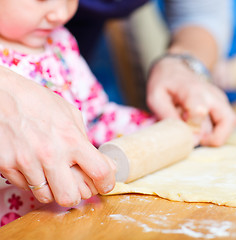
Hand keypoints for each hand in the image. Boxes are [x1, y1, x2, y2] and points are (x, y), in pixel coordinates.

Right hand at [0, 71, 115, 206]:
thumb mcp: (70, 114)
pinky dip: (33, 181)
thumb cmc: (38, 101)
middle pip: (70, 198)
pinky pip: (25, 188)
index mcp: (71, 139)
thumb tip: (103, 164)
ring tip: (52, 173)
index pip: (99, 172)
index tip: (105, 184)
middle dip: (76, 194)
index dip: (106, 182)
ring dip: (53, 189)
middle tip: (75, 184)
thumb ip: (85, 140)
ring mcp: (26, 162)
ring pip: (46, 197)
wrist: (1, 94)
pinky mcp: (6, 166)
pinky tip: (34, 165)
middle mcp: (50, 154)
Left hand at [147, 57, 235, 145]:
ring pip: (230, 122)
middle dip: (216, 139)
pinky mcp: (222, 105)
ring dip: (217, 136)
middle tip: (199, 142)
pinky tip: (201, 130)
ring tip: (198, 136)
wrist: (175, 68)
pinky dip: (217, 132)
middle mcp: (211, 94)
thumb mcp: (156, 98)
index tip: (185, 131)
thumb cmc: (165, 84)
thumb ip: (169, 117)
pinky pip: (226, 122)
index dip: (194, 126)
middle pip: (228, 120)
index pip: (200, 110)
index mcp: (192, 91)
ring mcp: (220, 99)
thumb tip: (189, 139)